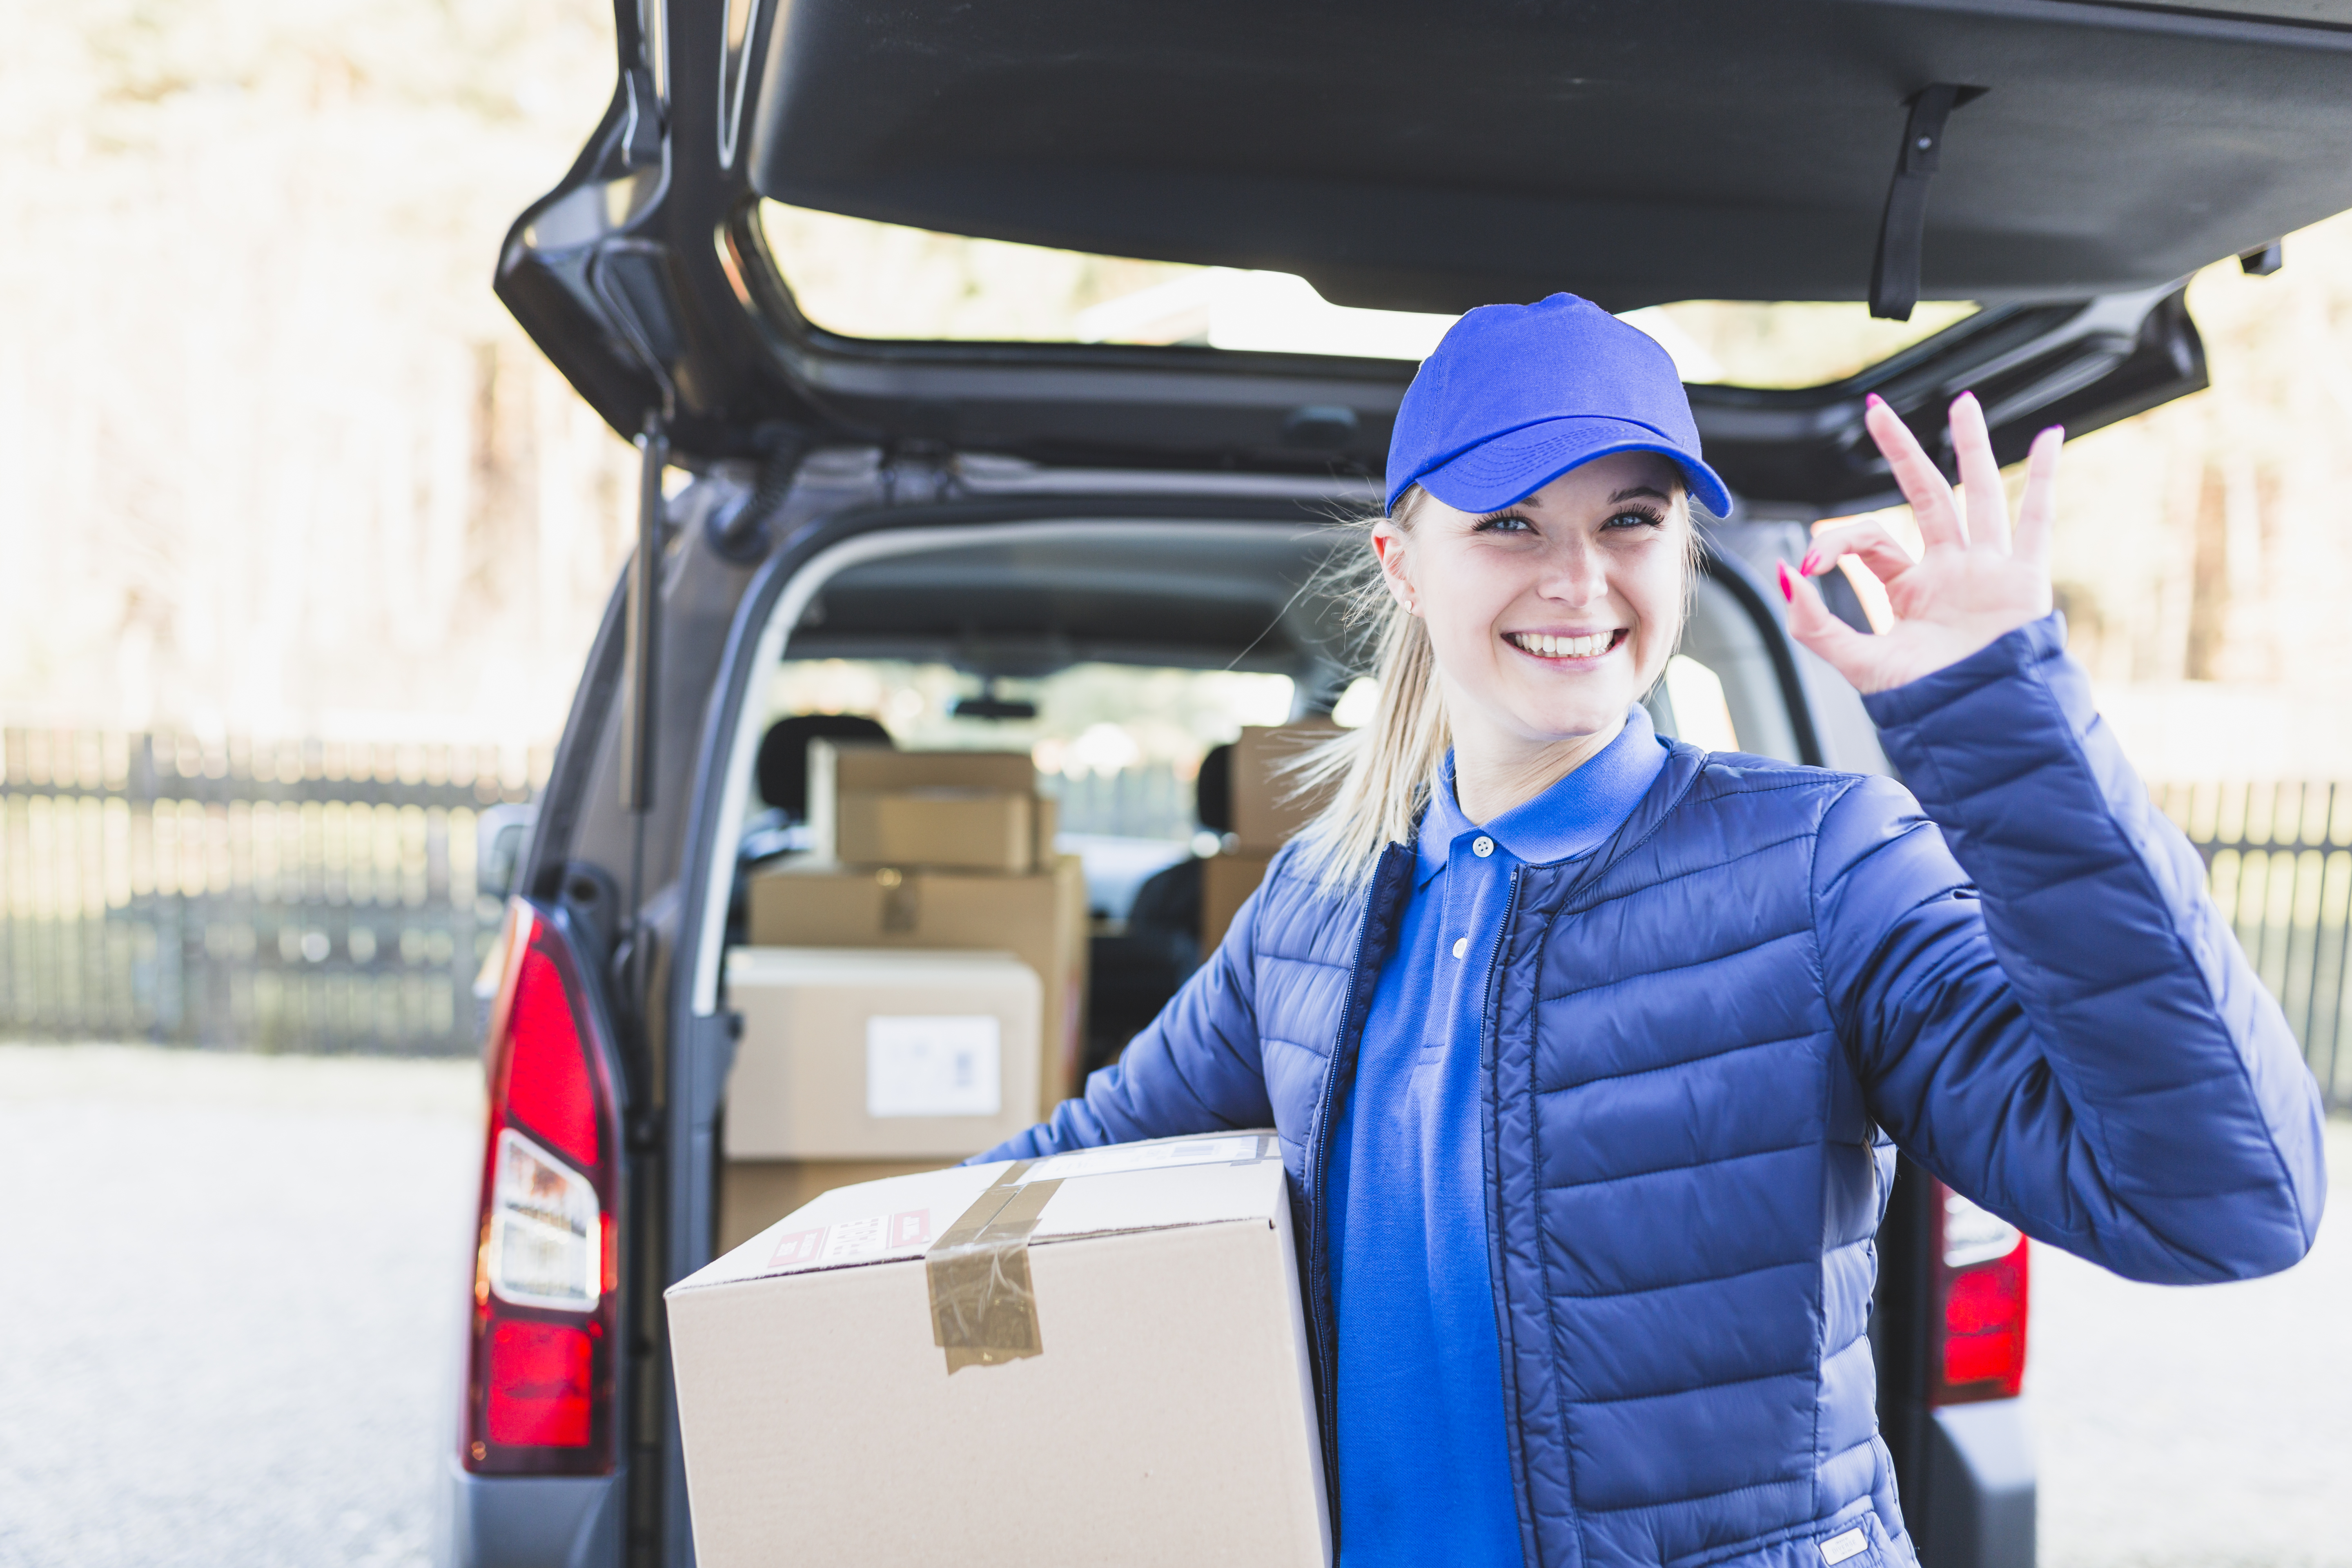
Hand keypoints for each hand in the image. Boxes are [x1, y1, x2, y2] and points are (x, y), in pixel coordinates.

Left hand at [1781, 391, 2060, 695]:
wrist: (1974, 727)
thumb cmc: (1924, 703)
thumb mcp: (1859, 662)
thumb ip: (1816, 624)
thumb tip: (1783, 576)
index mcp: (1908, 588)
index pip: (1870, 539)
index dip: (1836, 541)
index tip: (1809, 562)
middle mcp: (1949, 569)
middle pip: (1925, 494)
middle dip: (1901, 451)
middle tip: (1877, 410)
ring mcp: (1987, 569)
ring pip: (1978, 493)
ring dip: (1970, 447)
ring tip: (1962, 402)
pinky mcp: (2023, 578)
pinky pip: (2037, 520)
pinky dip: (2046, 478)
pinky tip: (2051, 438)